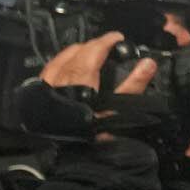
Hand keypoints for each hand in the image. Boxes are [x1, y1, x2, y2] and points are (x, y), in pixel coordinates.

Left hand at [35, 32, 158, 139]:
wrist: (67, 152)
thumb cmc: (92, 130)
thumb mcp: (118, 110)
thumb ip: (133, 85)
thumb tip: (149, 63)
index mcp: (81, 77)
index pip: (94, 49)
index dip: (107, 40)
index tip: (118, 37)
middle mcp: (62, 76)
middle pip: (77, 51)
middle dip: (93, 44)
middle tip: (108, 46)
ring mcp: (48, 83)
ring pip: (61, 57)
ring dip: (77, 51)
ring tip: (90, 52)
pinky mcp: (40, 92)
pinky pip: (50, 68)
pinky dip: (62, 61)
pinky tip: (68, 66)